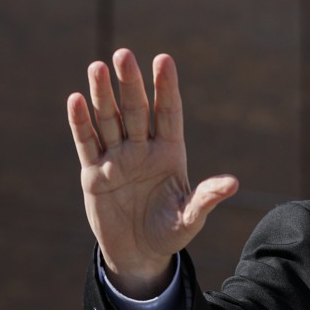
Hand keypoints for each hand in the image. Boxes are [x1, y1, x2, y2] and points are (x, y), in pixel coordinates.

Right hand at [67, 49, 238, 297]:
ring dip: (102, 94)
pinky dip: (80, 123)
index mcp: (170, 153)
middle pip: (136, 110)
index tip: (163, 60)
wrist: (139, 254)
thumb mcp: (191, 218)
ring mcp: (117, 158)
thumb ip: (206, 198)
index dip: (166, 87)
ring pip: (108, 119)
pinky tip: (76, 99)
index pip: (168, 113)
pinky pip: (87, 143)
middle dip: (130, 83)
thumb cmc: (170, 233)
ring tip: (98, 67)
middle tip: (124, 54)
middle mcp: (143, 149)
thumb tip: (232, 183)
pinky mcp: (94, 173)